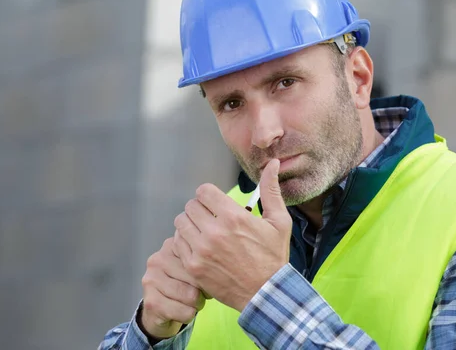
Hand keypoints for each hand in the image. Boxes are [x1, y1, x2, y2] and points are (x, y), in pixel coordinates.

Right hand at [140, 237, 205, 338]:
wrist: (159, 309)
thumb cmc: (183, 285)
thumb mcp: (192, 267)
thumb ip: (203, 259)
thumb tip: (221, 263)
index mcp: (171, 246)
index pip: (199, 257)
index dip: (209, 272)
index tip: (210, 279)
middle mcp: (158, 259)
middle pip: (196, 276)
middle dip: (204, 289)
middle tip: (202, 294)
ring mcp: (151, 279)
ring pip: (191, 295)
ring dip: (197, 304)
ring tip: (194, 302)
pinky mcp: (151, 301)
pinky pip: (184, 311)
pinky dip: (189, 315)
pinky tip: (183, 311)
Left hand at [173, 159, 291, 311]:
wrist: (265, 293)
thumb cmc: (273, 256)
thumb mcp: (279, 221)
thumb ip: (271, 190)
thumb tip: (273, 163)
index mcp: (234, 217)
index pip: (204, 192)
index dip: (209, 195)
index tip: (216, 203)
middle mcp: (214, 231)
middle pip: (190, 206)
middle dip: (200, 209)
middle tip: (210, 218)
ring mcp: (201, 250)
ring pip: (180, 223)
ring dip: (190, 224)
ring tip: (203, 231)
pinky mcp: (193, 266)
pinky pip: (177, 243)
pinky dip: (184, 242)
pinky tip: (198, 246)